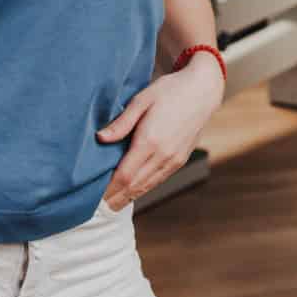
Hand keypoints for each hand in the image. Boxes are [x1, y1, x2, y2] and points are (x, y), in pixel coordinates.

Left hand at [95, 58, 223, 209]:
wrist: (202, 91)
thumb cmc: (169, 91)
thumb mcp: (141, 100)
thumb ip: (121, 123)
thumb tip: (100, 138)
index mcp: (150, 140)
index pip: (125, 175)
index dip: (109, 188)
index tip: (94, 196)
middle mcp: (163, 155)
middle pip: (135, 185)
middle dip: (116, 197)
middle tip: (97, 206)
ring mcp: (174, 159)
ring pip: (147, 186)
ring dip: (129, 196)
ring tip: (112, 204)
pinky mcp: (180, 160)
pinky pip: (158, 180)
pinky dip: (143, 188)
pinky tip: (133, 191)